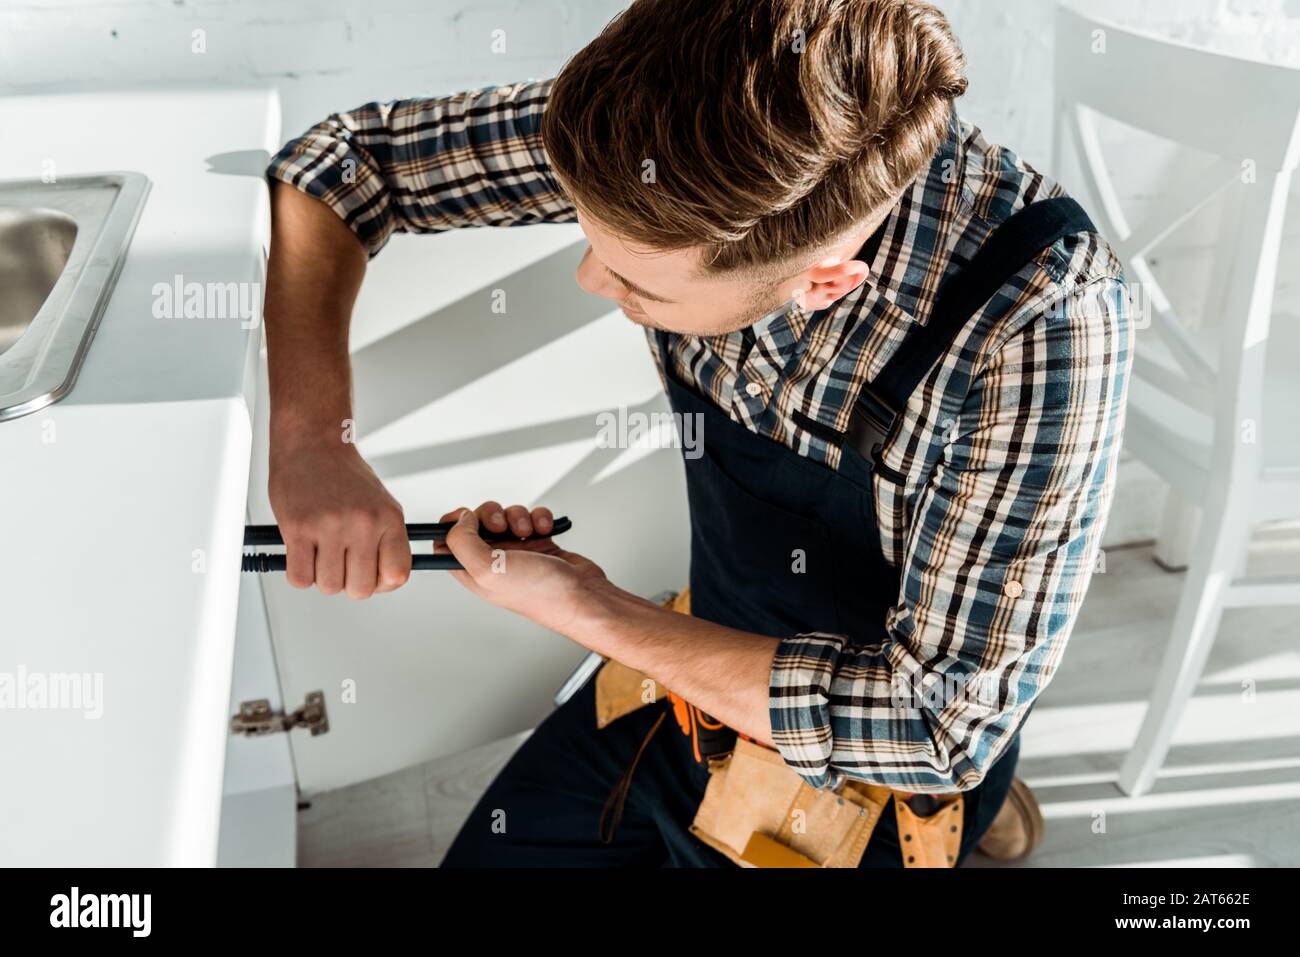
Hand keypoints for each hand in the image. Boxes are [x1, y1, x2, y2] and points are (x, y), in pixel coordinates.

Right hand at [268, 440, 410, 597]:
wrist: (312, 444)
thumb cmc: (344, 475)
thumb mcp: (381, 504)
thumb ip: (385, 540)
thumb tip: (384, 580)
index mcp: (389, 518)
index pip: (397, 575)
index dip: (382, 583)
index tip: (372, 577)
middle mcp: (363, 523)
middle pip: (361, 589)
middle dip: (349, 583)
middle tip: (340, 564)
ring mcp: (330, 526)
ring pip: (330, 586)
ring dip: (322, 577)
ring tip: (320, 554)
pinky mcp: (298, 528)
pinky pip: (300, 578)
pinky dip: (299, 573)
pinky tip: (303, 554)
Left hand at [437, 502, 608, 633]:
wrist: (582, 597)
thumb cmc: (540, 595)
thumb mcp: (487, 570)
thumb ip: (462, 541)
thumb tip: (460, 519)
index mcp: (472, 572)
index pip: (446, 543)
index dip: (452, 525)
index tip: (466, 518)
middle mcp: (491, 561)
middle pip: (476, 522)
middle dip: (490, 515)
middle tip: (501, 526)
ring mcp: (515, 551)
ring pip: (506, 516)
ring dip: (518, 516)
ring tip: (528, 532)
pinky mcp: (538, 543)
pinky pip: (532, 518)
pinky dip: (539, 518)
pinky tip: (544, 530)